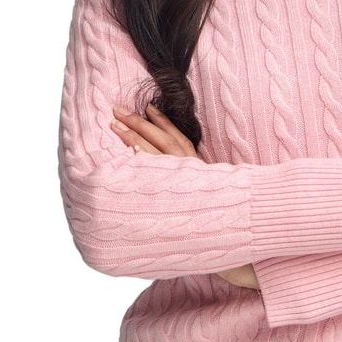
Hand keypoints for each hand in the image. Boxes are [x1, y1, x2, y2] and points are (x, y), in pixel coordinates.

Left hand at [111, 104, 259, 289]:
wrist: (227, 235)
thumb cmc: (211, 213)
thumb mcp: (202, 186)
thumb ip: (187, 174)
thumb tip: (163, 164)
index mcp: (196, 164)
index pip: (177, 136)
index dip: (162, 121)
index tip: (147, 106)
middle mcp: (189, 169)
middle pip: (162, 139)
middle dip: (138, 123)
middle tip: (117, 109)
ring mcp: (180, 181)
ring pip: (155, 153)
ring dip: (133, 138)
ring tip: (114, 126)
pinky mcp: (173, 195)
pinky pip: (156, 176)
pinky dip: (144, 162)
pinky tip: (130, 152)